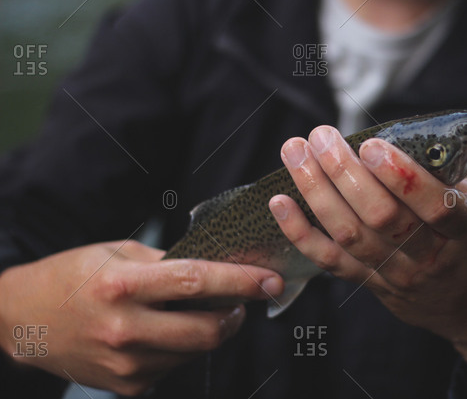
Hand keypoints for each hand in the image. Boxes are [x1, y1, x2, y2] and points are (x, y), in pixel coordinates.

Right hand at [0, 241, 282, 395]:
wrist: (23, 319)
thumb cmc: (72, 277)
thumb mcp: (116, 253)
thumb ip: (166, 262)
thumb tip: (214, 266)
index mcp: (122, 286)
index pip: (197, 282)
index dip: (241, 282)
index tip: (270, 280)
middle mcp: (125, 329)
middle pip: (207, 331)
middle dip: (236, 316)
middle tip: (242, 302)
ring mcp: (125, 364)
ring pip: (194, 350)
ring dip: (210, 331)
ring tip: (200, 311)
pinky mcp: (126, 386)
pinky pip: (173, 366)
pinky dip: (182, 347)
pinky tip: (167, 330)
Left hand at [269, 126, 466, 395]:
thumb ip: (450, 178)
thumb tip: (404, 142)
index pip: (435, 206)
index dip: (401, 176)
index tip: (372, 145)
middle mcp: (429, 260)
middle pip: (381, 218)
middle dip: (344, 172)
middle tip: (321, 136)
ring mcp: (397, 277)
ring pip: (350, 235)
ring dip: (316, 191)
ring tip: (295, 152)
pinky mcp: (373, 286)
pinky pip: (331, 262)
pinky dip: (301, 233)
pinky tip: (279, 203)